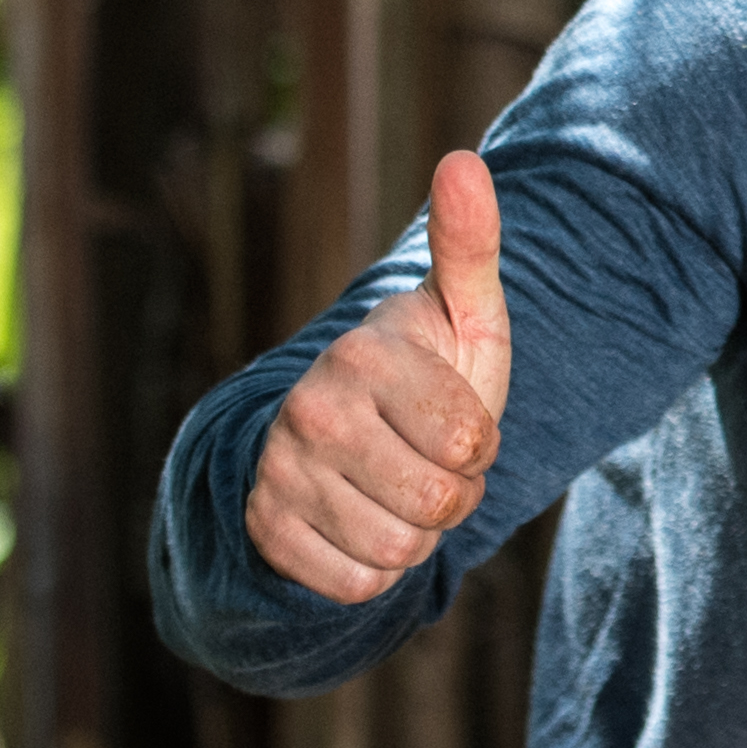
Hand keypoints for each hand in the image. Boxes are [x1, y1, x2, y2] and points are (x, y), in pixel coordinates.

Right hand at [247, 151, 511, 603]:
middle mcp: (311, 412)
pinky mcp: (264, 531)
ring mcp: (280, 473)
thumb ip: (469, 245)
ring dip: (415, 535)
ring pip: (399, 554)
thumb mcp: (460, 313)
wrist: (338, 433)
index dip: (482, 445)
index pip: (473, 444)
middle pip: (439, 506)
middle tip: (427, 460)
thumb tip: (462, 159)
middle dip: (452, 495)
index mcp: (364, 356)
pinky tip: (358, 520)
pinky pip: (355, 587)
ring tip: (395, 486)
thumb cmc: (424, 372)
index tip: (455, 418)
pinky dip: (371, 569)